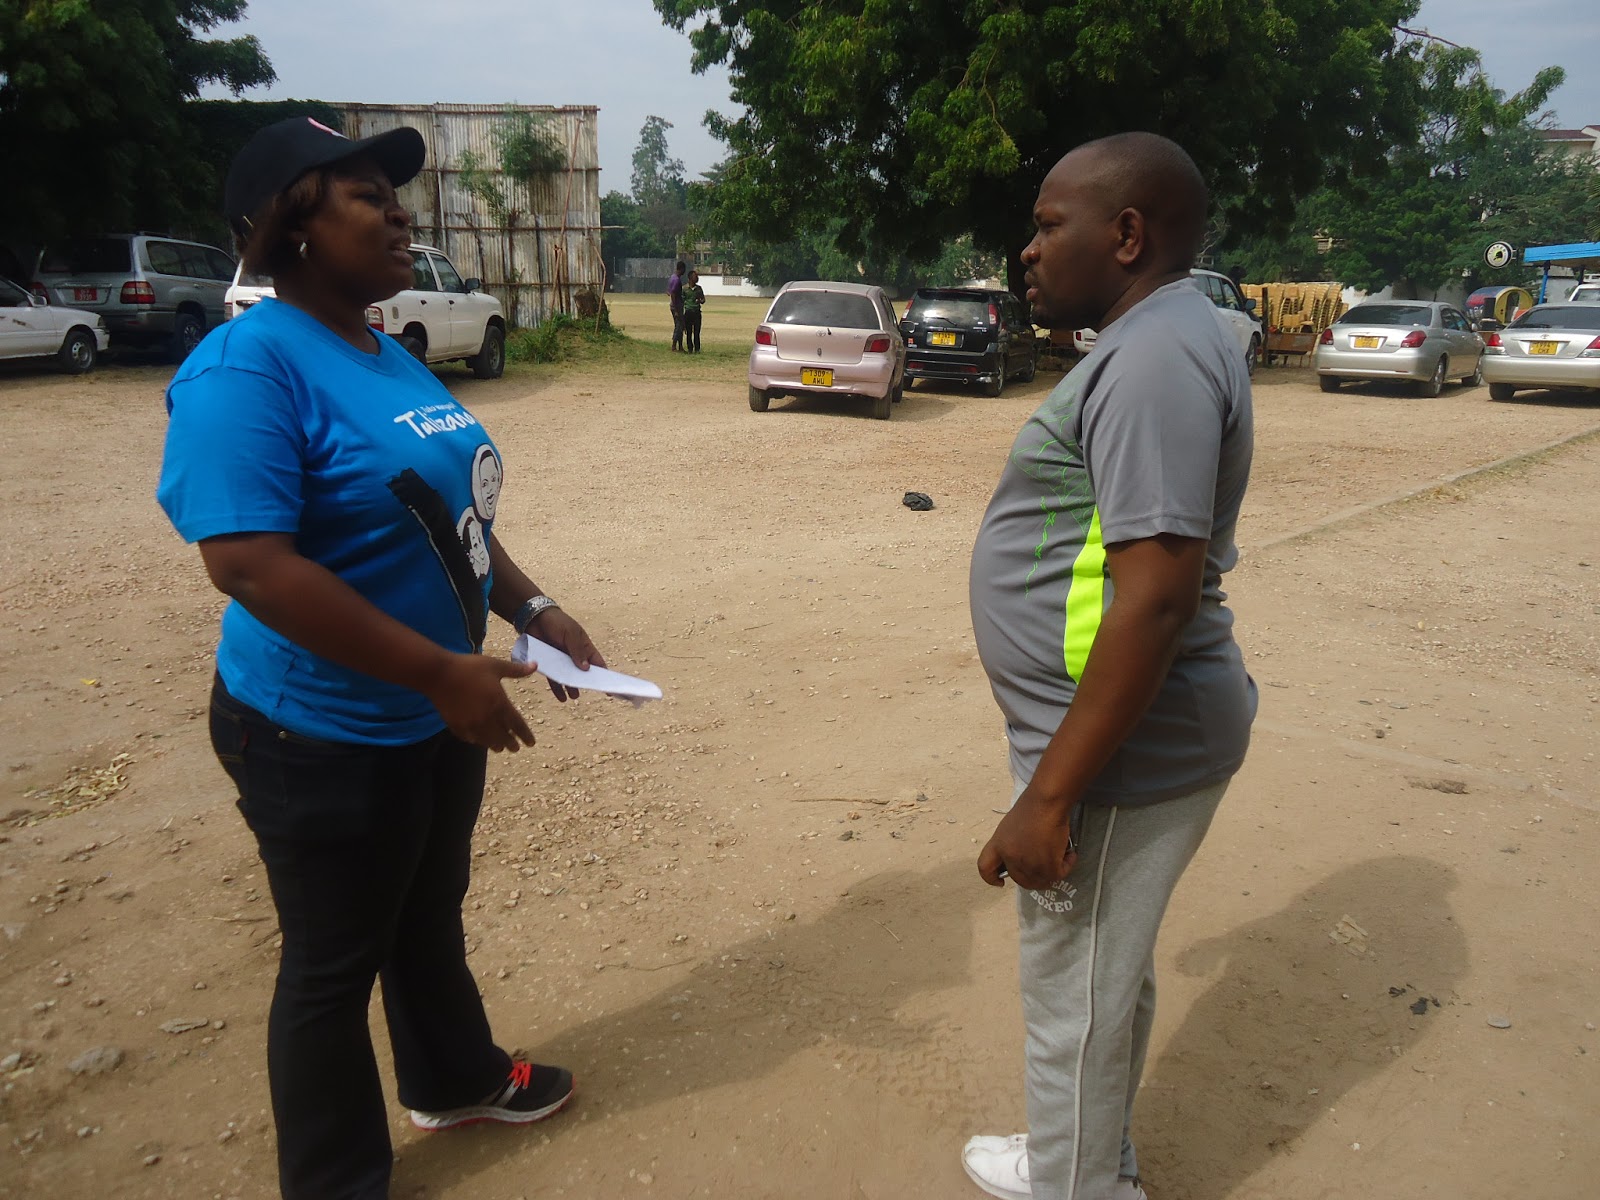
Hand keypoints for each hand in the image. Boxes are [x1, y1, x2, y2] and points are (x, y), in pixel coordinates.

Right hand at [421, 653, 537, 751]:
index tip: (531, 743)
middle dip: (511, 744)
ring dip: (495, 745)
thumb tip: (536, 665)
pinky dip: (476, 741)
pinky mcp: (457, 726)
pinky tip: (478, 740)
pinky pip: (470, 738)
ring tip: (499, 747)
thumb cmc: (468, 667)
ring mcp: (471, 724)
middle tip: (516, 748)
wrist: (439, 675)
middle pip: (503, 737)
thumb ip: (516, 670)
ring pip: (487, 741)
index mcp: (500, 704)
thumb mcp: (495, 665)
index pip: (517, 725)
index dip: (525, 735)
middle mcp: (487, 718)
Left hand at [529, 608, 606, 700]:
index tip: (608, 687)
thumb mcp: (570, 634)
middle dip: (585, 682)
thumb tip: (586, 668)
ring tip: (574, 697)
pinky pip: (554, 678)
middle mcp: (574, 655)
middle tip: (589, 692)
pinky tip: (561, 697)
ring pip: (568, 677)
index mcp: (584, 647)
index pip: (597, 663)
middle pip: (582, 672)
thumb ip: (577, 650)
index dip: (603, 674)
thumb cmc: (557, 622)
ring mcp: (561, 660)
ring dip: (571, 687)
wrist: (534, 618)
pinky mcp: (549, 663)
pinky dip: (557, 688)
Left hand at [977, 790, 1078, 889]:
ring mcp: (1028, 864)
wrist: (1046, 802)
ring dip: (1051, 872)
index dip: (992, 879)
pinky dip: (1066, 865)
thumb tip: (1025, 855)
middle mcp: (1010, 858)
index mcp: (998, 845)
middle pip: (1019, 880)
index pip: (985, 869)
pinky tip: (1069, 854)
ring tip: (1060, 855)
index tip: (1001, 882)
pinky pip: (1058, 875)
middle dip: (1033, 877)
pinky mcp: (1047, 867)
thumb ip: (1012, 843)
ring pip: (1040, 881)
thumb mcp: (1011, 826)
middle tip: (1046, 864)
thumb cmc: (1032, 806)